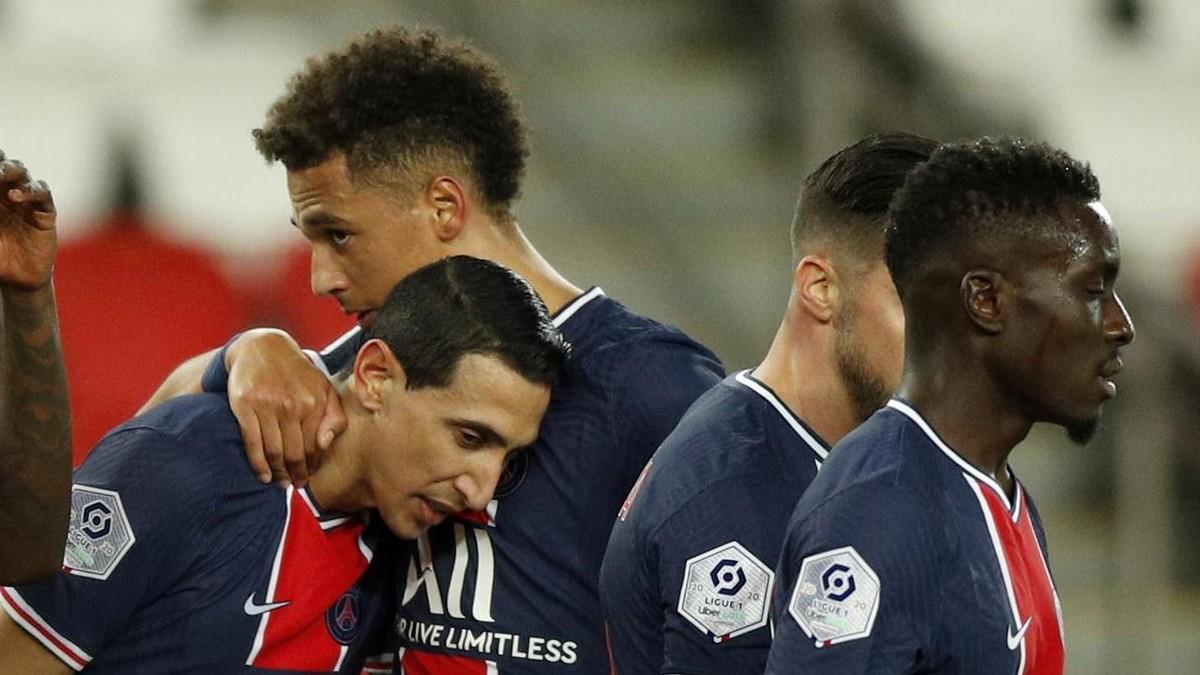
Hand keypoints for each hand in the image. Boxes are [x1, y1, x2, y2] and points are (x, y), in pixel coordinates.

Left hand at [0, 151, 56, 290]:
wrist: (17, 280)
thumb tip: (0, 197)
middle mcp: (7, 191)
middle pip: (4, 163)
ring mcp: (27, 200)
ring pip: (22, 172)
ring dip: (9, 169)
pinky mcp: (45, 212)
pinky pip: (42, 194)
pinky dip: (31, 191)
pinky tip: (16, 196)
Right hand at [227, 329, 347, 486]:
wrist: (262, 348)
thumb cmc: (296, 373)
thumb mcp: (323, 388)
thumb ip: (333, 416)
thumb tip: (325, 445)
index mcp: (313, 402)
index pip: (315, 446)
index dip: (312, 465)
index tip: (309, 476)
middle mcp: (291, 404)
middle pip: (294, 452)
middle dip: (295, 474)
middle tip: (295, 485)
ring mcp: (266, 405)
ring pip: (273, 451)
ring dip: (277, 473)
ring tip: (280, 483)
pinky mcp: (244, 406)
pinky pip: (252, 442)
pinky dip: (258, 464)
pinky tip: (263, 474)